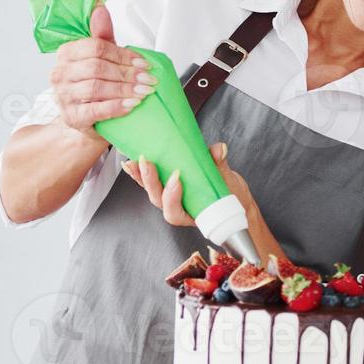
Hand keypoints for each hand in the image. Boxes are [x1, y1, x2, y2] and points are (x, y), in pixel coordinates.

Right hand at [50, 4, 156, 139]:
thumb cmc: (94, 86)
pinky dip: (116, 107)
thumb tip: (100, 7)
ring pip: (96, 87)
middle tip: (148, 79)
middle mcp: (60, 73)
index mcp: (66, 54)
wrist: (85, 122)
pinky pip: (95, 110)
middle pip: (97, 67)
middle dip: (127, 73)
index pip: (95, 47)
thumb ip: (101, 36)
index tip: (144, 63)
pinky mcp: (72, 117)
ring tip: (144, 92)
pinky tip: (131, 105)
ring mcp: (63, 96)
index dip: (122, 54)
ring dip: (124, 89)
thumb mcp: (100, 58)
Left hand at [121, 142, 252, 228]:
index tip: (177, 178)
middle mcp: (178, 208)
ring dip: (141, 176)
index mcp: (191, 214)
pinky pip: (150, 182)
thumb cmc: (230, 196)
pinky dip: (139, 173)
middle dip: (151, 181)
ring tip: (134, 161)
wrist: (234, 200)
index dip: (172, 197)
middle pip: (158, 199)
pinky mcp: (167, 186)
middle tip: (148, 162)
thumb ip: (220, 166)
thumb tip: (218, 149)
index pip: (175, 212)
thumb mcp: (229, 182)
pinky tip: (130, 163)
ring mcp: (170, 198)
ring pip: (152, 191)